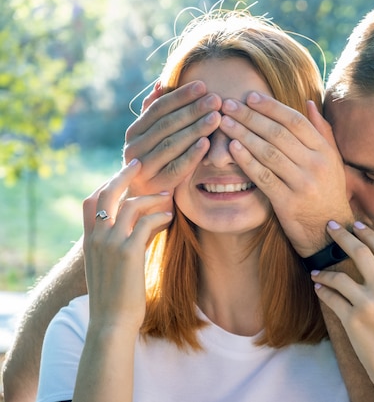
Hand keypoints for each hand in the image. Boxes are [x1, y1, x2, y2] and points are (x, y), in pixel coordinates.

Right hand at [82, 159, 172, 332]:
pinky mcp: (128, 252)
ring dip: (151, 198)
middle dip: (123, 175)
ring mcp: (110, 244)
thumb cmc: (116, 298)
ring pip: (130, 205)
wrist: (111, 323)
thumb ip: (126, 242)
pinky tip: (171, 217)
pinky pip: (146, 223)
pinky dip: (160, 216)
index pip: (91, 202)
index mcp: (89, 241)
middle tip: (139, 163)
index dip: (107, 184)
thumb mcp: (114, 266)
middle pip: (105, 194)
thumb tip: (148, 224)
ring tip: (168, 197)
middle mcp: (96, 238)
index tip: (123, 175)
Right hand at [123, 80, 221, 198]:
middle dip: (193, 110)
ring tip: (216, 117)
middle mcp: (134, 148)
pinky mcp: (155, 185)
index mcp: (134, 132)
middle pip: (166, 124)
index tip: (203, 85)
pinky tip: (207, 143)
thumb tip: (160, 83)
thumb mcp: (152, 137)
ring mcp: (142, 168)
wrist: (144, 201)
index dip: (181, 96)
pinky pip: (176, 167)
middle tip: (215, 99)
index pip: (159, 108)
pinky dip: (191, 154)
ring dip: (195, 129)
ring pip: (171, 144)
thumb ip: (155, 112)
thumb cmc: (156, 162)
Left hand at [220, 92, 352, 255]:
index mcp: (325, 152)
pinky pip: (263, 177)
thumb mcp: (333, 162)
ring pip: (268, 153)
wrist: (330, 234)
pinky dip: (247, 161)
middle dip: (250, 116)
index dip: (271, 107)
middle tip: (228, 104)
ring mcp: (303, 184)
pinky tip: (232, 148)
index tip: (249, 96)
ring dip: (243, 135)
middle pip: (278, 134)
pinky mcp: (288, 203)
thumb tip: (309, 102)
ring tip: (224, 123)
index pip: (295, 121)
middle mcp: (316, 165)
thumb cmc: (327, 193)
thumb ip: (322, 132)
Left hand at [311, 221, 373, 400]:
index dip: (368, 234)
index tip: (357, 225)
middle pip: (360, 253)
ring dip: (325, 270)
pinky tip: (318, 288)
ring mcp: (368, 304)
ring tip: (316, 269)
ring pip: (340, 276)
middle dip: (343, 236)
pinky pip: (333, 298)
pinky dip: (323, 290)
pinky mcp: (352, 320)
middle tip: (329, 227)